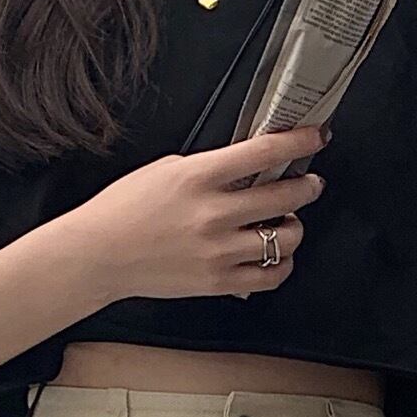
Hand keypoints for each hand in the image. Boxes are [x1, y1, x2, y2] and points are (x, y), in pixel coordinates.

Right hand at [68, 128, 328, 303]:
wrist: (100, 253)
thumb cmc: (126, 209)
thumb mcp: (165, 169)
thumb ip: (207, 168)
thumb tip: (245, 166)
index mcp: (199, 176)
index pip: (263, 153)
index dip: (298, 141)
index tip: (316, 135)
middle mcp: (214, 213)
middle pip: (285, 196)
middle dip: (307, 186)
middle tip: (311, 183)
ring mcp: (220, 250)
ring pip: (286, 239)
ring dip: (295, 227)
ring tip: (288, 222)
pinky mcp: (220, 282)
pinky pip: (272, 276)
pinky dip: (283, 264)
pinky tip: (277, 255)